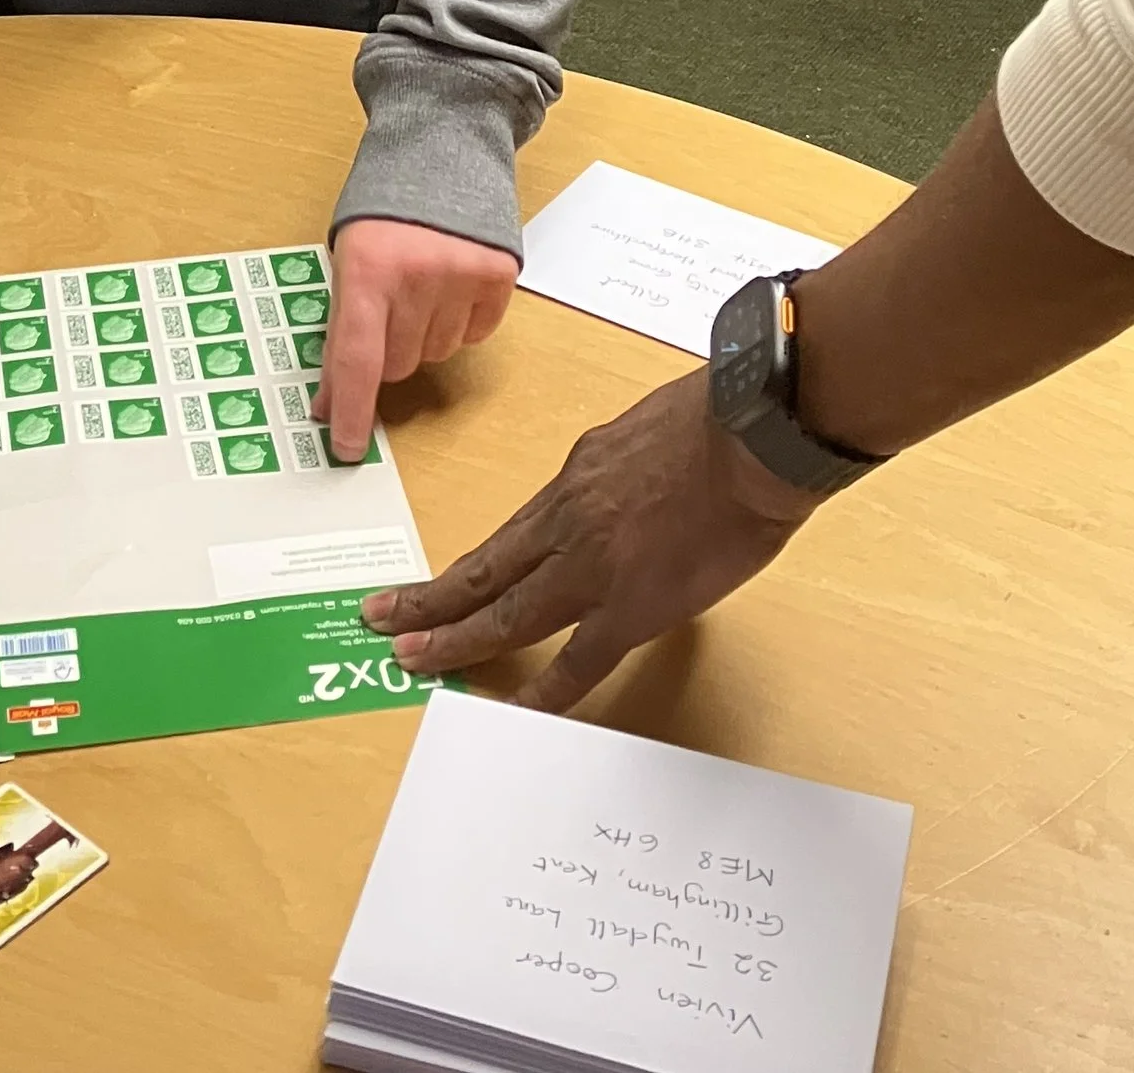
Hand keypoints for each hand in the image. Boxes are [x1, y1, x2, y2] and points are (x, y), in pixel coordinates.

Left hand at [314, 219, 518, 464]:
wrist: (441, 144)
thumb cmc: (383, 210)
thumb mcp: (347, 259)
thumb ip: (340, 332)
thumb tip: (331, 406)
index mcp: (366, 270)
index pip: (357, 360)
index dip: (352, 410)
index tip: (347, 448)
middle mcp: (415, 276)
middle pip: (399, 364)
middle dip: (388, 352)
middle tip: (388, 311)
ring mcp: (460, 274)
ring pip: (438, 353)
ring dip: (426, 334)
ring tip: (421, 285)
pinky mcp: (498, 273)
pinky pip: (476, 333)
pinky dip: (462, 320)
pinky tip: (451, 283)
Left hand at [363, 371, 815, 712]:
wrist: (751, 433)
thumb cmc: (715, 422)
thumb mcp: (641, 435)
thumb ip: (615, 476)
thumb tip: (610, 503)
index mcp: (574, 479)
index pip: (509, 537)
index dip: (467, 568)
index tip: (432, 585)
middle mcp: (567, 521)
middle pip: (486, 571)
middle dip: (431, 601)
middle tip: (381, 619)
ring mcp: (593, 568)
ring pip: (509, 613)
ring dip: (457, 638)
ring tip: (413, 658)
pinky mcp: (631, 606)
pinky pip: (577, 661)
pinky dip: (545, 692)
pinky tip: (514, 713)